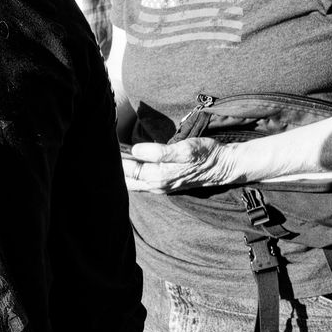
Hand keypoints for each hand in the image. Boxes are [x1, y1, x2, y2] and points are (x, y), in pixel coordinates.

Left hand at [122, 137, 244, 193]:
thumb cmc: (204, 154)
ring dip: (123, 172)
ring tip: (117, 155)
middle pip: (127, 179)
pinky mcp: (165, 185)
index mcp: (158, 176)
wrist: (222, 166)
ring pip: (133, 183)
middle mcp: (157, 185)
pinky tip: (130, 164)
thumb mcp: (184, 149)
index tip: (110, 144)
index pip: (128, 169)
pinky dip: (132, 176)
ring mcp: (160, 187)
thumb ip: (159, 152)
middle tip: (109, 150)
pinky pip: (141, 183)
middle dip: (117, 167)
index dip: (118, 157)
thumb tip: (136, 150)